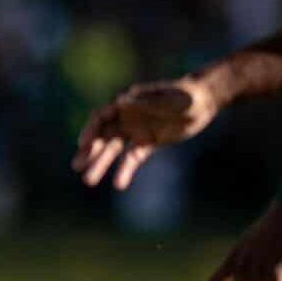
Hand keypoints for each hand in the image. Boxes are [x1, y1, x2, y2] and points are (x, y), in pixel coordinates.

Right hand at [73, 74, 221, 189]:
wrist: (203, 102)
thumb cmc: (186, 96)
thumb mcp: (168, 99)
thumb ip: (145, 102)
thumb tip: (118, 102)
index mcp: (126, 102)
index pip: (102, 117)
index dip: (90, 130)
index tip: (82, 144)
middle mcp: (126, 116)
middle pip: (102, 136)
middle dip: (90, 152)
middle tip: (77, 167)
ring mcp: (135, 131)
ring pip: (113, 150)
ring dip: (101, 164)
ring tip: (88, 181)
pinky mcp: (147, 143)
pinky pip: (132, 159)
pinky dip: (125, 171)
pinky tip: (119, 184)